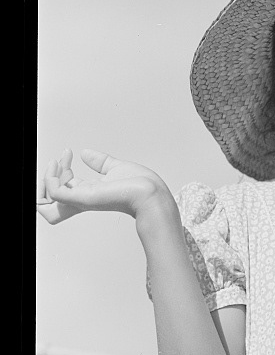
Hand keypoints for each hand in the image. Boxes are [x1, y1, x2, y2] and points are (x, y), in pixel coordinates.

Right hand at [36, 148, 173, 224]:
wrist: (151, 193)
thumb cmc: (141, 186)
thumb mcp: (114, 168)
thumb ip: (99, 161)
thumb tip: (85, 153)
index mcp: (90, 193)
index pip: (64, 187)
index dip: (60, 170)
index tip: (68, 153)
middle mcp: (83, 199)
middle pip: (50, 200)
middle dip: (47, 179)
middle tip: (56, 161)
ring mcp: (81, 199)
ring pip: (44, 201)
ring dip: (45, 179)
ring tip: (56, 163)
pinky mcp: (82, 198)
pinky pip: (54, 192)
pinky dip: (50, 179)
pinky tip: (60, 165)